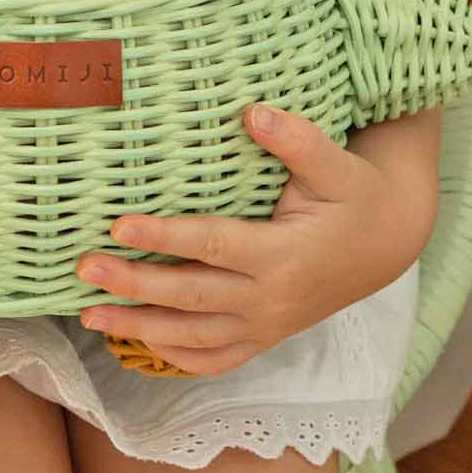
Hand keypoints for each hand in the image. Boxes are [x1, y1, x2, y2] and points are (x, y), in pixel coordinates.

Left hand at [71, 105, 434, 375]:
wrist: (388, 241)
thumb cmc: (356, 194)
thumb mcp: (336, 164)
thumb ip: (298, 140)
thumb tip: (254, 113)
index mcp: (284, 254)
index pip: (213, 245)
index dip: (164, 236)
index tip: (118, 225)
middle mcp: (272, 298)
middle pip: (191, 297)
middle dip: (134, 284)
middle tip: (83, 269)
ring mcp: (268, 324)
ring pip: (194, 337)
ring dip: (139, 327)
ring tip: (88, 314)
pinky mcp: (266, 336)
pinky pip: (217, 359)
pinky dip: (177, 357)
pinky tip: (139, 343)